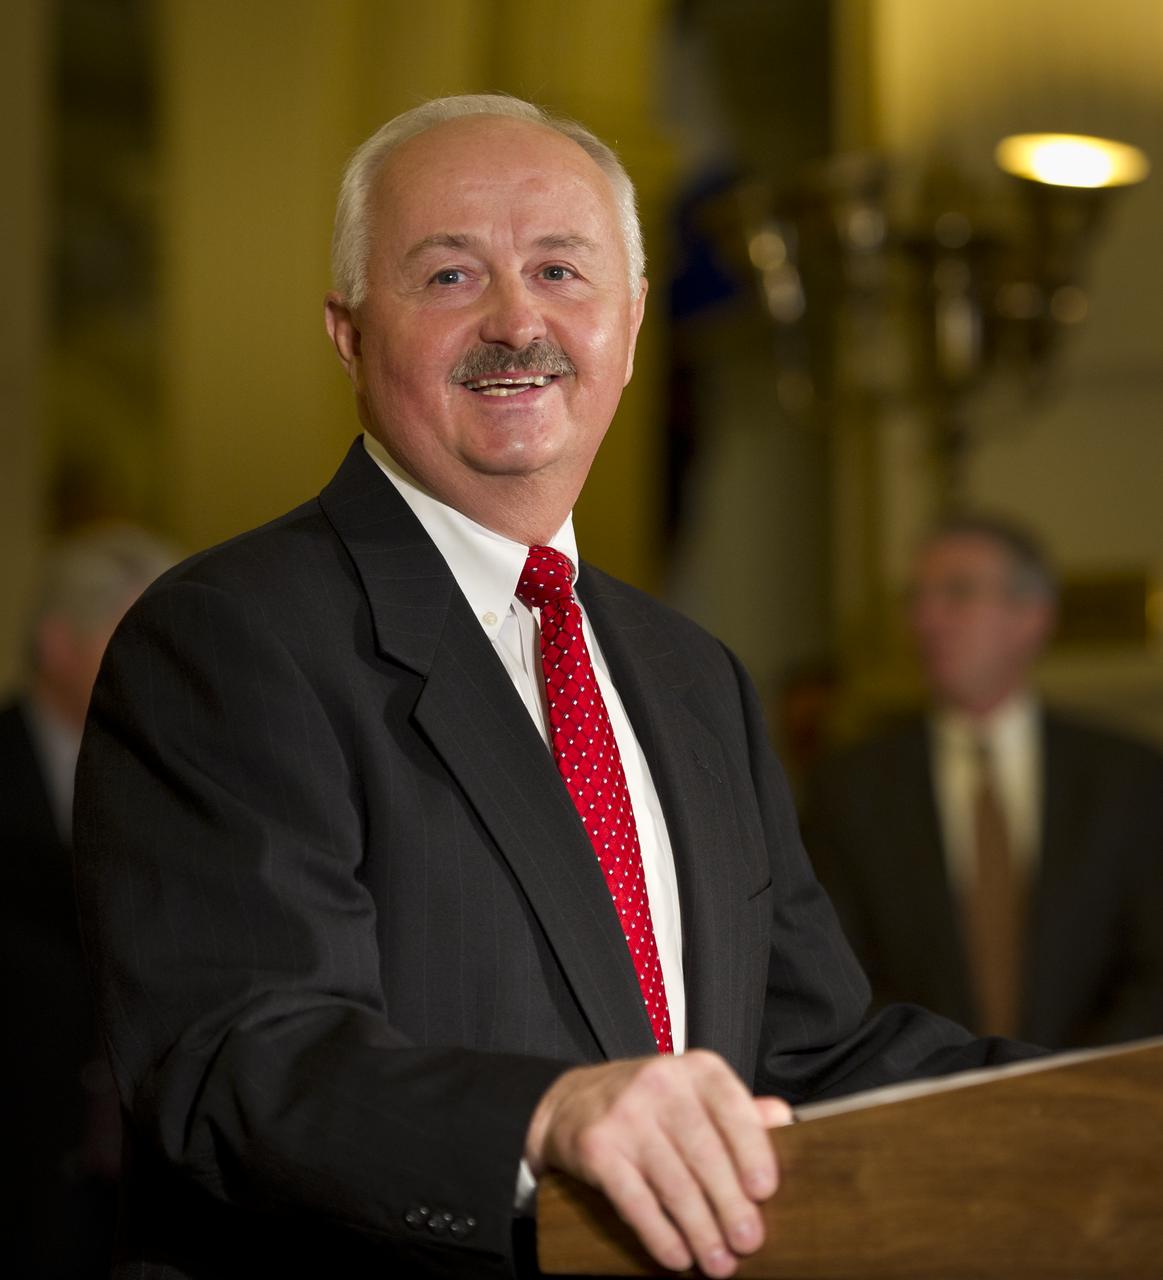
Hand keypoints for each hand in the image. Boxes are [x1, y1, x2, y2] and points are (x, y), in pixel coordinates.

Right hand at [525, 1050, 791, 1276]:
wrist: (573, 1101)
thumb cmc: (648, 1102)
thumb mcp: (694, 1092)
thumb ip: (738, 1108)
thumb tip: (786, 1120)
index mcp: (695, 1069)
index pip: (733, 1108)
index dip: (753, 1151)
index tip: (765, 1192)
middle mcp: (660, 1084)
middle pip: (705, 1153)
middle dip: (731, 1205)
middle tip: (749, 1243)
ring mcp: (625, 1115)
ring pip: (674, 1184)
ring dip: (701, 1231)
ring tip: (720, 1263)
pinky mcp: (597, 1148)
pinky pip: (636, 1201)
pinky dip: (661, 1235)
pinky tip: (679, 1258)